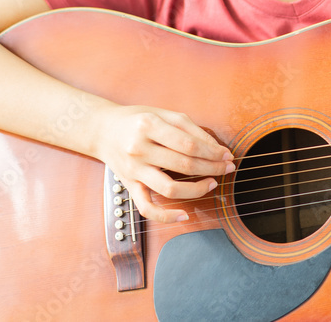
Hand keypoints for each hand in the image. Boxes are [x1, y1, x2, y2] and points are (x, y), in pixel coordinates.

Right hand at [95, 104, 234, 222]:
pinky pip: (147, 208)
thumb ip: (189, 128)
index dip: (213, 152)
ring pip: (170, 188)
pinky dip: (166, 216)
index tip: (227, 154)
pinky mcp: (129, 186)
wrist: (103, 130)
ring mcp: (133, 170)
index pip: (189, 143)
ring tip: (212, 183)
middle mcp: (139, 148)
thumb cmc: (137, 120)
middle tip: (227, 167)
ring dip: (197, 189)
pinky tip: (184, 215)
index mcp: (149, 125)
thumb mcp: (163, 113)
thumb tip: (215, 148)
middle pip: (184, 164)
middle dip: (212, 167)